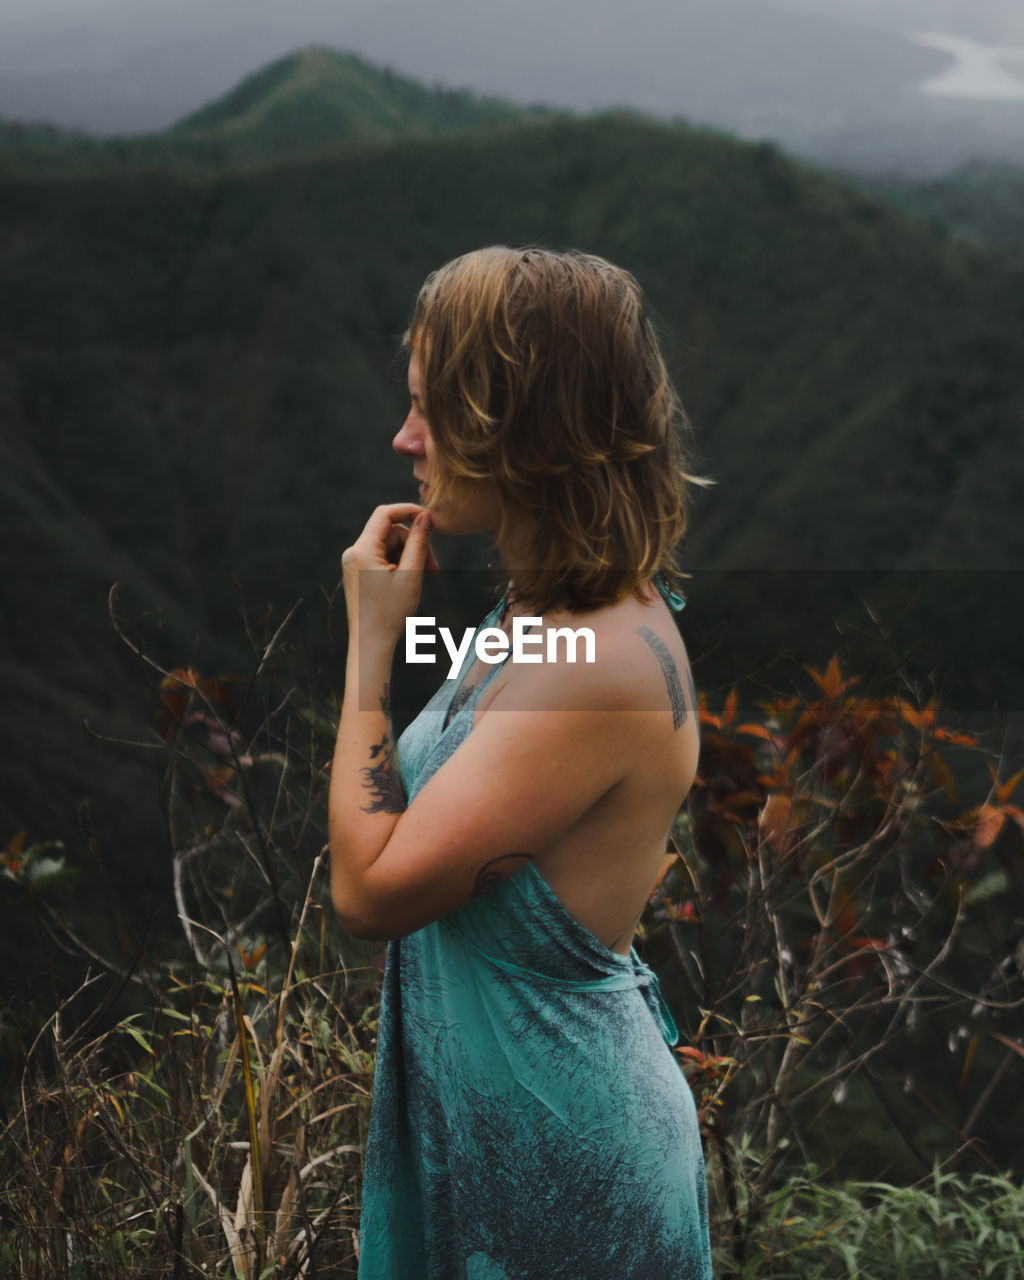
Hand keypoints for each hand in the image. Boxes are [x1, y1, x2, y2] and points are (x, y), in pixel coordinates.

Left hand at [341, 504, 438, 644]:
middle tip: (433, 568)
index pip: (385, 514)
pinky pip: (381, 557)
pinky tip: (409, 580)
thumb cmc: (390, 612)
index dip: (409, 511)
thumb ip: (419, 542)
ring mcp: (353, 563)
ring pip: (388, 546)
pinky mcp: (357, 572)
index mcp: (362, 550)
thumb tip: (426, 516)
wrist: (370, 643)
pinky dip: (398, 564)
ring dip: (409, 556)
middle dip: (414, 544)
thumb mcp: (411, 575)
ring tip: (424, 576)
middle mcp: (353, 553)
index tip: (430, 518)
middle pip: (390, 533)